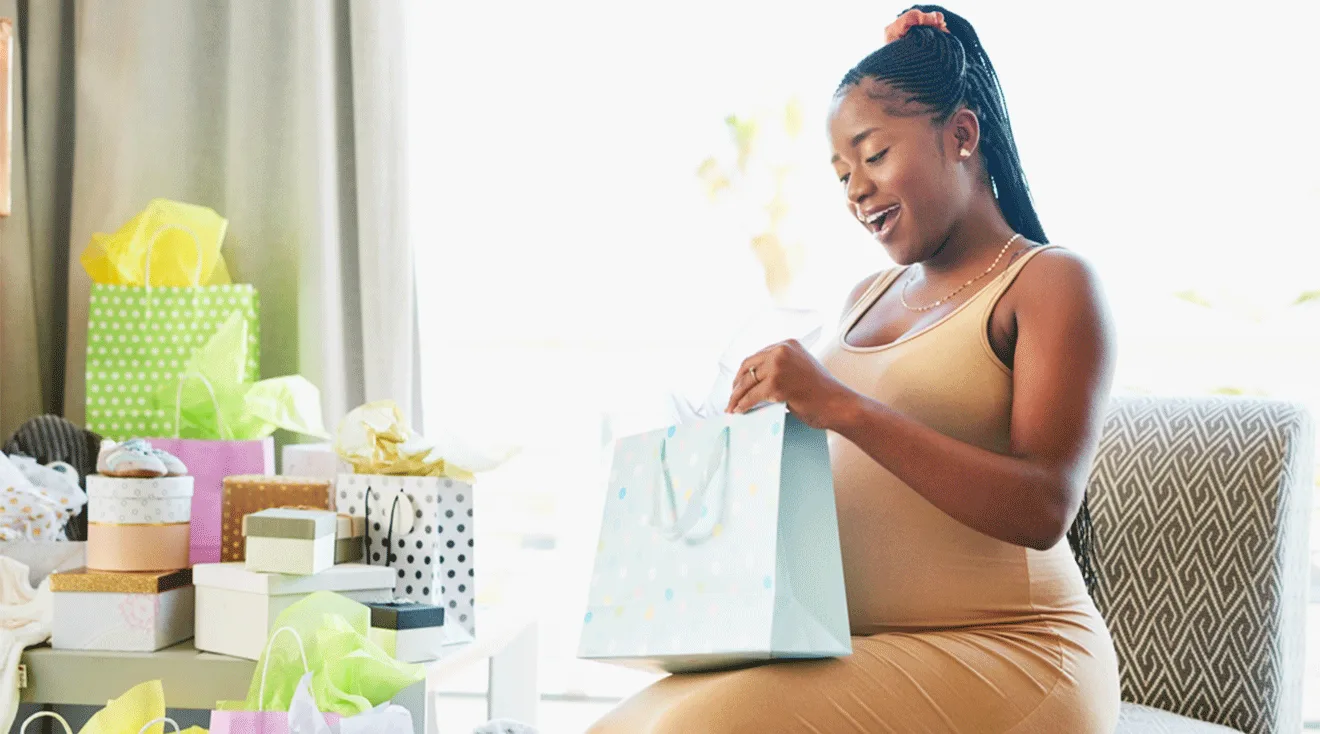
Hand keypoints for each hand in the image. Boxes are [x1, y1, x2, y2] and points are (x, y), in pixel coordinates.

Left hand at [725, 340, 858, 430]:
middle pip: (748, 366)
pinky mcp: (776, 384)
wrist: (838, 404)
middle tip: (731, 397)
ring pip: (747, 382)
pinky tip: (740, 411)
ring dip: (736, 396)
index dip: (745, 372)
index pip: (757, 356)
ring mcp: (778, 366)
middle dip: (737, 383)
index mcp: (787, 344)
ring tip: (732, 407)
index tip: (738, 383)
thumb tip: (755, 382)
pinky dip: (743, 405)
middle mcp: (781, 351)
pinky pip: (752, 396)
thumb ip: (780, 368)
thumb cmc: (822, 392)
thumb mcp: (799, 369)